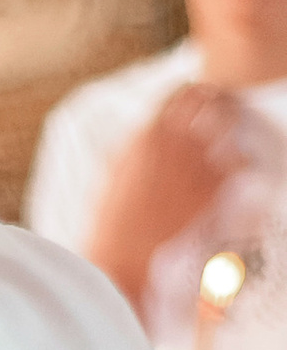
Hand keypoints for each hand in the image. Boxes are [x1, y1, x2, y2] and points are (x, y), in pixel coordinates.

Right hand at [88, 85, 250, 306]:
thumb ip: (130, 151)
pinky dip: (238, 164)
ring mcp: (196, 162)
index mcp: (145, 137)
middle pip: (206, 100)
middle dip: (214, 102)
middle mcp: (173, 142)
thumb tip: (139, 140)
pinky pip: (238, 162)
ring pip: (228, 125)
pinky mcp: (214, 186)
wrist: (125, 255)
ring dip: (228, 127)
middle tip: (217, 110)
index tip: (194, 97)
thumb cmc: (111, 224)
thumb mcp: (110, 176)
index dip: (188, 93)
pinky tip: (232, 172)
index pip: (176, 94)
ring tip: (225, 137)